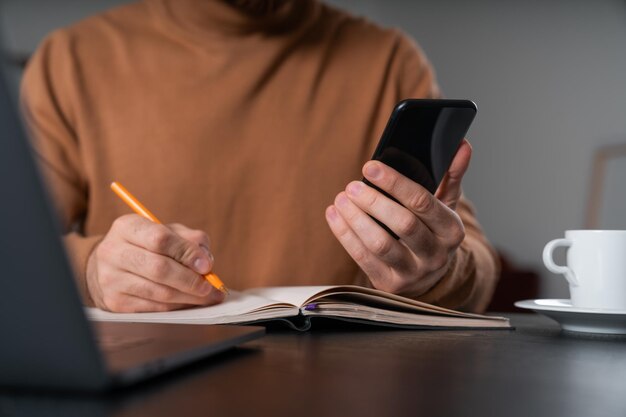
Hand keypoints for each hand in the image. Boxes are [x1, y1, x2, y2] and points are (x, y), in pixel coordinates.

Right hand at [86, 214, 224, 311]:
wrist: (107, 266)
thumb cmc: (145, 245)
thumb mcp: (166, 231)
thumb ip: (189, 239)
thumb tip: (206, 259)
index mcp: (127, 227)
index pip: (161, 239)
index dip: (187, 253)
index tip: (207, 265)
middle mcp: (113, 252)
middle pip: (159, 269)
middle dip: (191, 280)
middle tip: (210, 286)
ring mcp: (111, 279)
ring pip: (159, 292)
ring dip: (189, 297)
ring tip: (207, 296)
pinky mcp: (115, 302)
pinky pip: (154, 308)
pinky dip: (177, 306)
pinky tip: (189, 301)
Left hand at [325, 139, 471, 297]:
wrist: (428, 278)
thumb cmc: (432, 232)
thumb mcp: (446, 207)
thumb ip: (452, 175)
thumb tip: (461, 145)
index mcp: (452, 231)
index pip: (423, 202)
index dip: (395, 183)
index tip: (371, 167)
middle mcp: (435, 254)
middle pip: (403, 224)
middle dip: (373, 202)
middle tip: (352, 186)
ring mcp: (412, 273)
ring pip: (380, 244)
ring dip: (356, 219)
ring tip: (341, 199)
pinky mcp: (389, 284)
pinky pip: (363, 258)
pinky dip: (345, 234)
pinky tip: (334, 215)